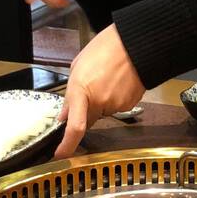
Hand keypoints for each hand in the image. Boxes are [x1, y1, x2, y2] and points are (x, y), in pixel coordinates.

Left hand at [54, 24, 144, 157]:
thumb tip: (64, 114)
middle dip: (85, 111)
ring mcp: (116, 104)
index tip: (60, 154)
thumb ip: (70, 93)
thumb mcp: (78, 66)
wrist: (136, 42)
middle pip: (88, 119)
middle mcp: (99, 102)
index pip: (74, 127)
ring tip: (106, 78)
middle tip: (90, 88)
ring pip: (103, 113)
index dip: (67, 145)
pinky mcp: (129, 104)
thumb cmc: (107, 47)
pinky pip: (116, 107)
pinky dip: (114, 98)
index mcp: (81, 90)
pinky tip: (117, 81)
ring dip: (101, 101)